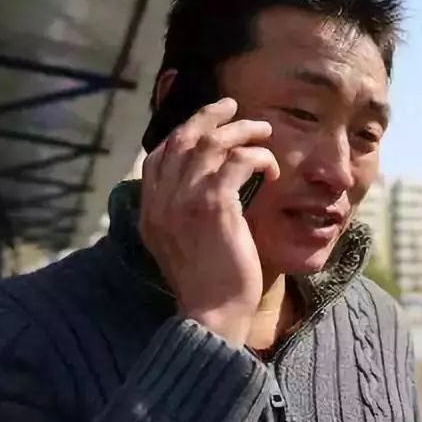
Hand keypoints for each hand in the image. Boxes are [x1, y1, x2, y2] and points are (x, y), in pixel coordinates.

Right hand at [139, 98, 280, 346]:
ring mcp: (185, 202)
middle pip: (181, 139)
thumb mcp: (180, 246)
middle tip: (232, 107)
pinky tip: (272, 169)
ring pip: (211, 143)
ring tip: (263, 130)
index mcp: (149, 211)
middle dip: (208, 117)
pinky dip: (258, 157)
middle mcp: (161, 202)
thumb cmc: (206, 286)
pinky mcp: (214, 206)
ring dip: (241, 131)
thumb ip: (181, 215)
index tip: (206, 125)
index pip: (158, 156)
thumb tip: (202, 188)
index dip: (183, 133)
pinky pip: (237, 161)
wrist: (212, 314)